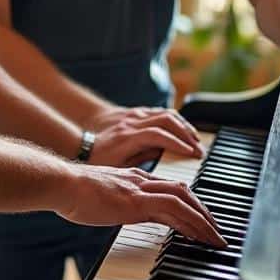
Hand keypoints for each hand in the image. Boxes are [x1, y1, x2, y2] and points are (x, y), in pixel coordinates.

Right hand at [54, 164, 226, 246]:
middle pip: (183, 192)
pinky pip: (173, 208)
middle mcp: (141, 180)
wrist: (61, 183)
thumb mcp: (100, 197)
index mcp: (132, 179)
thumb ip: (116, 202)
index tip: (198, 220)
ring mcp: (140, 189)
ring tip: (214, 237)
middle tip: (216, 231)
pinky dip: (190, 221)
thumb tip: (122, 213)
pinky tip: (198, 235)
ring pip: (184, 199)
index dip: (188, 204)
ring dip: (203, 219)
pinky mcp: (137, 201)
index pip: (169, 189)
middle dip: (203, 212)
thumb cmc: (72, 192)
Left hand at [84, 106, 204, 166]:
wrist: (81, 138)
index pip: (158, 135)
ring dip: (184, 127)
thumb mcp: (115, 167)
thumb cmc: (97, 157)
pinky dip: (177, 122)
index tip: (192, 154)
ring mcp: (135, 115)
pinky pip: (161, 112)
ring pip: (166, 114)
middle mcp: (132, 122)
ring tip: (196, 142)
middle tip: (198, 150)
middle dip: (186, 134)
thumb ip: (139, 162)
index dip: (177, 143)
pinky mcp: (137, 112)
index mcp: (126, 137)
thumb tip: (163, 161)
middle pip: (166, 120)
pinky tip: (184, 132)